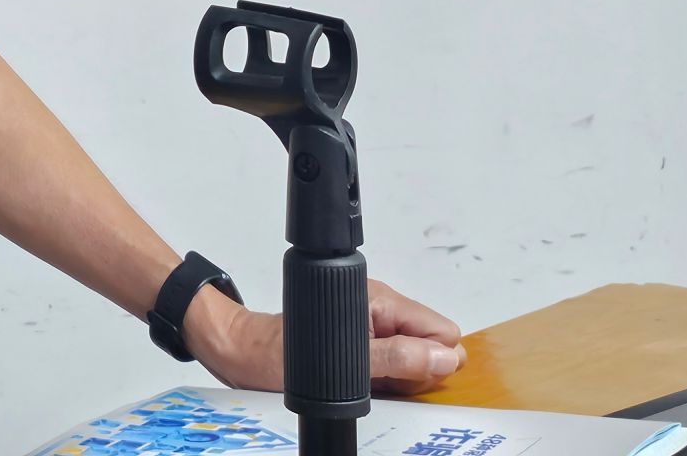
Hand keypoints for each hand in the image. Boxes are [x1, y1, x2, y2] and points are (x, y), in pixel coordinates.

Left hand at [193, 277, 465, 395]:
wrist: (243, 355)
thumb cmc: (277, 350)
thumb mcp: (344, 361)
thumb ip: (397, 358)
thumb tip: (442, 358)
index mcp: (379, 301)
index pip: (442, 331)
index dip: (435, 359)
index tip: (410, 375)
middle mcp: (379, 312)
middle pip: (431, 350)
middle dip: (416, 373)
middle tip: (380, 380)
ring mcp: (372, 330)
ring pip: (414, 364)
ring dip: (399, 382)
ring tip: (365, 382)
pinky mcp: (363, 348)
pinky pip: (393, 372)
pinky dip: (384, 385)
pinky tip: (361, 386)